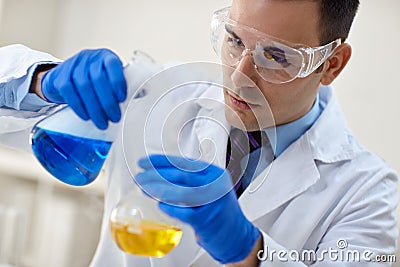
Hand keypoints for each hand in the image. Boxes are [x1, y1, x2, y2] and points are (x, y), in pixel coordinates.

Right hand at [41, 48, 126, 128]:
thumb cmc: (94, 80)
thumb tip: (139, 98)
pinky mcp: (60, 75)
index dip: (117, 81)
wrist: (64, 76)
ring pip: (84, 86)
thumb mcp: (109, 78)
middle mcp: (90, 57)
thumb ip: (120, 86)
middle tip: (114, 118)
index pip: (112, 64)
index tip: (122, 99)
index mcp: (106, 57)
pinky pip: (69, 91)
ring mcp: (74, 65)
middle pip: (98, 78)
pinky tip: (86, 116)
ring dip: (94, 108)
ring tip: (102, 122)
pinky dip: (79, 106)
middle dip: (107, 102)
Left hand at [136, 155, 260, 263]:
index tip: (145, 162)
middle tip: (140, 176)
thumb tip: (160, 174)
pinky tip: (160, 205)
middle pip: (180, 175)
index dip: (161, 161)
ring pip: (180, 192)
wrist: (237, 235)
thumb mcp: (211, 188)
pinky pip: (182, 212)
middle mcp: (215, 185)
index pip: (184, 162)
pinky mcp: (207, 220)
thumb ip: (191, 180)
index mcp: (214, 174)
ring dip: (158, 190)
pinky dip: (168, 207)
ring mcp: (212, 203)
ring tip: (144, 188)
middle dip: (155, 175)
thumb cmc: (220, 212)